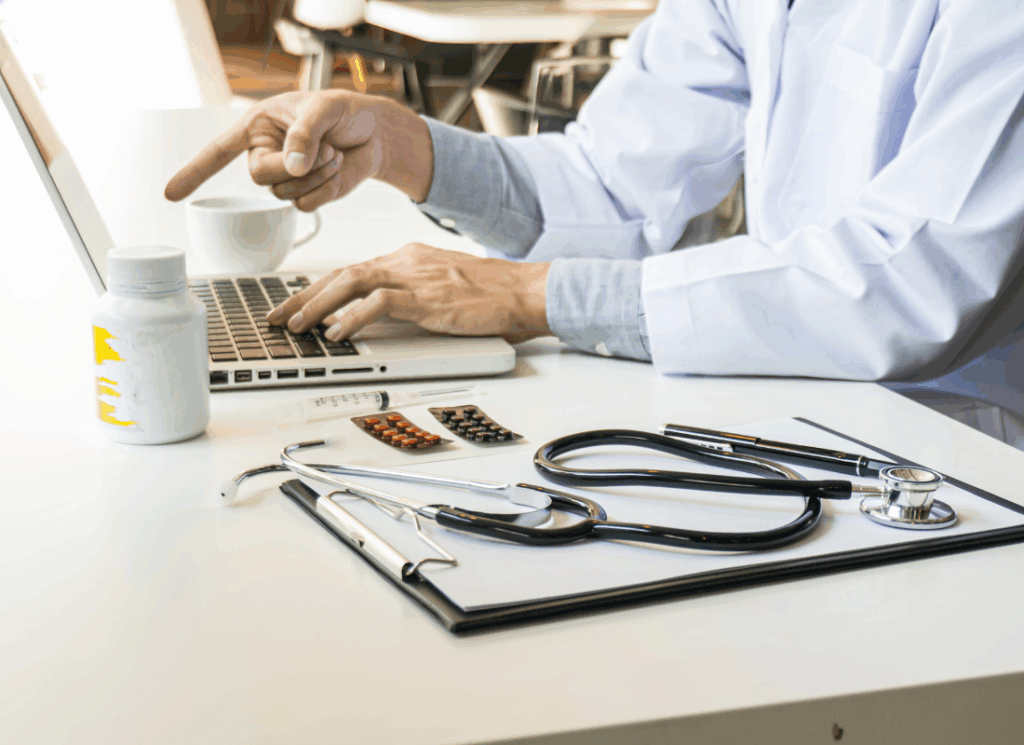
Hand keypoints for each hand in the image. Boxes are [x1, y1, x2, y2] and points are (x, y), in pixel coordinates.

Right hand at [163, 91, 433, 207]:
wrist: (374, 133)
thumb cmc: (344, 112)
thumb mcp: (324, 109)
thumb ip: (304, 133)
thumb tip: (291, 166)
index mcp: (258, 127)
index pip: (218, 151)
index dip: (194, 172)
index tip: (170, 194)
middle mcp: (266, 155)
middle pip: (261, 177)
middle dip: (295, 165)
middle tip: (324, 148)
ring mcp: (286, 178)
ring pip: (286, 193)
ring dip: (317, 175)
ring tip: (335, 152)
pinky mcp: (307, 195)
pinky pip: (306, 205)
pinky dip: (325, 189)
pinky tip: (337, 169)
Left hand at [267, 244, 551, 342]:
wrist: (525, 291)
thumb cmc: (493, 295)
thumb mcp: (443, 290)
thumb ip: (411, 296)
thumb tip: (382, 315)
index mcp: (409, 258)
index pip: (353, 270)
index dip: (319, 289)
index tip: (297, 305)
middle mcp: (406, 262)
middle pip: (342, 274)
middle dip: (304, 297)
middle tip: (278, 317)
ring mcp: (415, 277)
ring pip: (351, 283)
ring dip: (318, 306)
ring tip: (297, 327)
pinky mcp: (426, 297)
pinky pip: (378, 304)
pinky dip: (352, 318)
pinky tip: (337, 333)